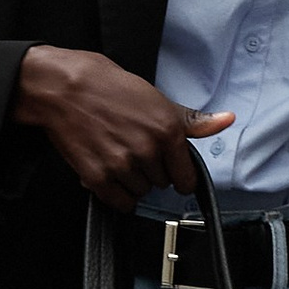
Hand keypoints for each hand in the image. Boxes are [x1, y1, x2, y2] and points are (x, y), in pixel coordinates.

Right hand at [13, 46, 229, 207]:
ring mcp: (122, 165)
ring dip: (132, 181)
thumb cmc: (105, 86)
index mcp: (167, 130)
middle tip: (133, 148)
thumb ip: (191, 119)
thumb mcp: (155, 97)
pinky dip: (116, 193)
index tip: (170, 169)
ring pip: (141, 193)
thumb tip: (226, 120)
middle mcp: (148, 150)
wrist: (62, 87)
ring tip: (117, 155)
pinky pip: (120, 202)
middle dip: (152, 171)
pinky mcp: (98, 177)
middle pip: (162, 184)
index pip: (186, 177)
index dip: (178, 174)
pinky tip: (108, 172)